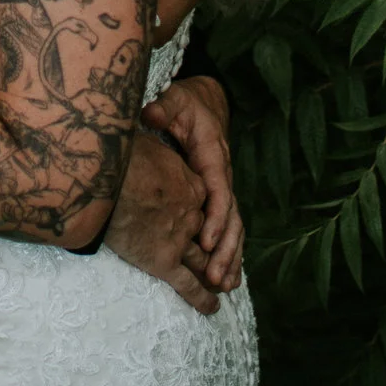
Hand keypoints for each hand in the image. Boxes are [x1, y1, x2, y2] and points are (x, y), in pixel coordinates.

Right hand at [104, 133, 217, 314]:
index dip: (200, 209)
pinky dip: (201, 298)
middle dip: (215, 248)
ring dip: (215, 274)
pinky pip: (188, 284)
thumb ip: (150, 133)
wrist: (107, 176)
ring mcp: (180, 238)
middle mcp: (192, 211)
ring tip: (224, 285)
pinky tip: (212, 308)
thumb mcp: (142, 136)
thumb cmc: (119, 152)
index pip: (200, 198)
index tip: (194, 214)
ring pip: (203, 261)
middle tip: (221, 260)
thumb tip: (145, 116)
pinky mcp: (164, 260)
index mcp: (189, 182)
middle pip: (207, 232)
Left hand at [144, 76, 243, 291]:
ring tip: (224, 285)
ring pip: (234, 227)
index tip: (204, 242)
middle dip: (225, 249)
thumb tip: (151, 112)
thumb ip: (165, 107)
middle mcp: (223, 177)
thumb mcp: (175, 99)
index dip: (214, 218)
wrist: (205, 103)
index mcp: (214, 157)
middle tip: (215, 277)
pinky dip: (229, 252)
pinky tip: (225, 276)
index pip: (218, 191)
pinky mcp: (217, 197)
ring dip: (231, 257)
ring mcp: (223, 189)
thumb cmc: (187, 104)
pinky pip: (227, 228)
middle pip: (231, 217)